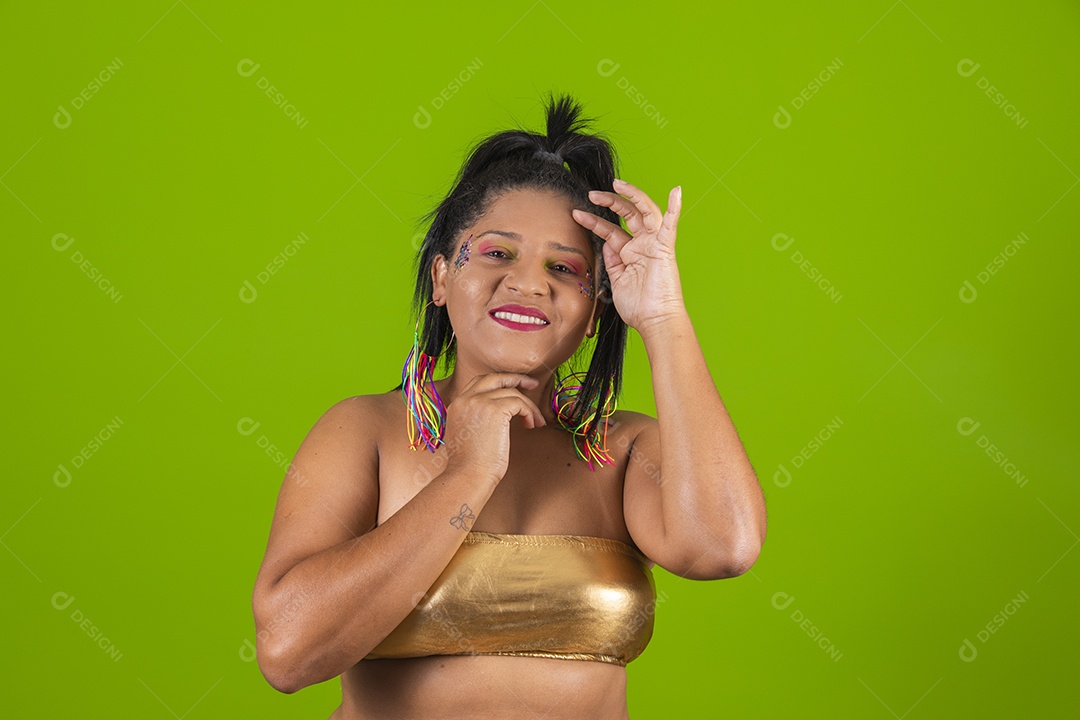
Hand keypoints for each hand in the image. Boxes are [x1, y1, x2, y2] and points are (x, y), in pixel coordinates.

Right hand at [442, 373, 545, 483]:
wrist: (468, 475)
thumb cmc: (469, 465)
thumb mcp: (465, 435)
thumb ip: (474, 419)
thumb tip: (497, 417)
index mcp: (457, 404)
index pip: (480, 383)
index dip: (500, 383)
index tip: (515, 388)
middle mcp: (466, 399)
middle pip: (495, 377)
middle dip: (515, 378)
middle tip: (532, 384)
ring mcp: (479, 402)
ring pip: (511, 392)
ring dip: (528, 405)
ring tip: (535, 421)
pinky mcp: (495, 409)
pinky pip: (519, 403)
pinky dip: (529, 412)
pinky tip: (530, 425)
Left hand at [571, 179, 686, 330]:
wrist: (654, 321)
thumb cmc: (638, 307)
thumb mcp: (616, 280)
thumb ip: (611, 260)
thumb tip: (606, 242)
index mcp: (630, 254)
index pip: (610, 230)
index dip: (593, 221)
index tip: (576, 214)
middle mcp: (642, 245)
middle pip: (626, 215)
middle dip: (609, 202)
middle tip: (592, 195)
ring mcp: (654, 245)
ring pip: (643, 212)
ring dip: (631, 196)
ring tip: (616, 184)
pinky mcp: (665, 248)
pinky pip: (670, 224)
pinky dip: (675, 207)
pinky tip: (676, 191)